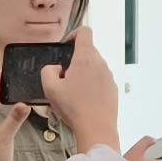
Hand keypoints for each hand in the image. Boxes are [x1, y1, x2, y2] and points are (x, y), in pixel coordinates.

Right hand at [47, 24, 123, 153]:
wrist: (96, 128)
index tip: (67, 46)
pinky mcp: (113, 88)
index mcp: (85, 58)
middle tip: (65, 77)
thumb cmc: (74, 108)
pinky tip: (85, 100)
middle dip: (76, 60)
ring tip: (74, 92)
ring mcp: (109, 76)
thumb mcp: (50, 88)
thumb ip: (47, 71)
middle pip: (89, 51)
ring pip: (95, 67)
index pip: (84, 32)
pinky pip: (101, 80)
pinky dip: (93, 85)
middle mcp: (100, 63)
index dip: (73, 35)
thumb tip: (55, 68)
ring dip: (84, 73)